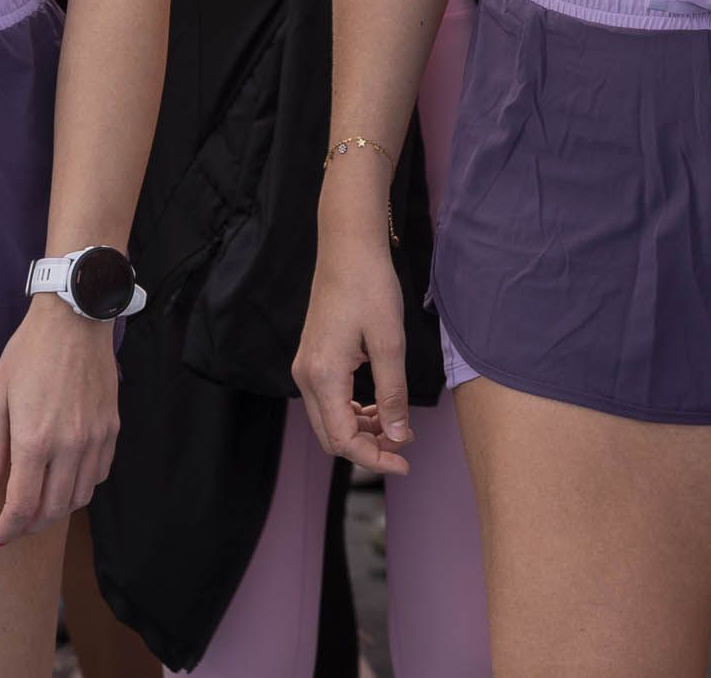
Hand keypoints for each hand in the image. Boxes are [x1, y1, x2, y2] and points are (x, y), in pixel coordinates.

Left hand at [0, 296, 122, 545]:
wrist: (76, 319)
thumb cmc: (30, 353)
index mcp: (36, 439)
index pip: (23, 504)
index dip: (8, 528)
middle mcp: (71, 444)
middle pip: (55, 508)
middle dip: (32, 525)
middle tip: (15, 526)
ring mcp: (96, 436)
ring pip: (81, 495)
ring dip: (59, 510)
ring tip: (40, 507)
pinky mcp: (113, 426)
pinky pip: (100, 472)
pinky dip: (82, 487)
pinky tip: (67, 479)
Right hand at [293, 191, 413, 478]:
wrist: (348, 248)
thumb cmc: (371, 287)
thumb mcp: (390, 342)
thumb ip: (392, 393)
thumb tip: (397, 436)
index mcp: (322, 377)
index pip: (342, 439)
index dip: (374, 458)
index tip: (404, 463)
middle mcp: (306, 377)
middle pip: (331, 436)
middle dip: (368, 448)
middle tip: (404, 447)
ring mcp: (306, 368)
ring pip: (330, 419)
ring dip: (361, 430)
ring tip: (396, 425)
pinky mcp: (313, 359)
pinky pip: (329, 400)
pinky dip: (353, 411)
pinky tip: (379, 405)